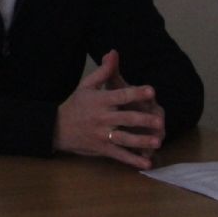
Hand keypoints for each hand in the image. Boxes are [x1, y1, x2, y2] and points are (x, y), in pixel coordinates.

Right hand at [54, 50, 166, 168]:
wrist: (58, 128)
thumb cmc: (76, 104)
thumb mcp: (86, 85)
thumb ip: (103, 71)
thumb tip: (113, 53)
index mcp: (100, 100)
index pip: (120, 95)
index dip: (136, 93)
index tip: (151, 91)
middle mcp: (102, 118)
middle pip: (126, 118)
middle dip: (144, 120)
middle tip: (160, 121)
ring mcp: (103, 134)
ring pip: (125, 139)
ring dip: (142, 141)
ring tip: (158, 141)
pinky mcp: (103, 148)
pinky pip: (120, 155)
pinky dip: (133, 160)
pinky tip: (147, 164)